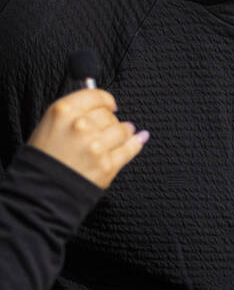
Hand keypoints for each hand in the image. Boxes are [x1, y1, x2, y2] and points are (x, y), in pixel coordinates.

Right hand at [27, 88, 148, 188]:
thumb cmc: (40, 160)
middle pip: (109, 115)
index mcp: (63, 112)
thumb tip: (103, 104)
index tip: (109, 104)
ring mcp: (96, 145)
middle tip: (106, 127)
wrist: (36, 193)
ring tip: (123, 133)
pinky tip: (139, 138)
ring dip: (125, 131)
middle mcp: (81, 125)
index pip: (96, 95)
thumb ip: (74, 113)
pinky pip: (130, 148)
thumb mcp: (48, 126)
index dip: (105, 100)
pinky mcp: (107, 164)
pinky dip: (136, 143)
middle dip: (110, 120)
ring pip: (122, 130)